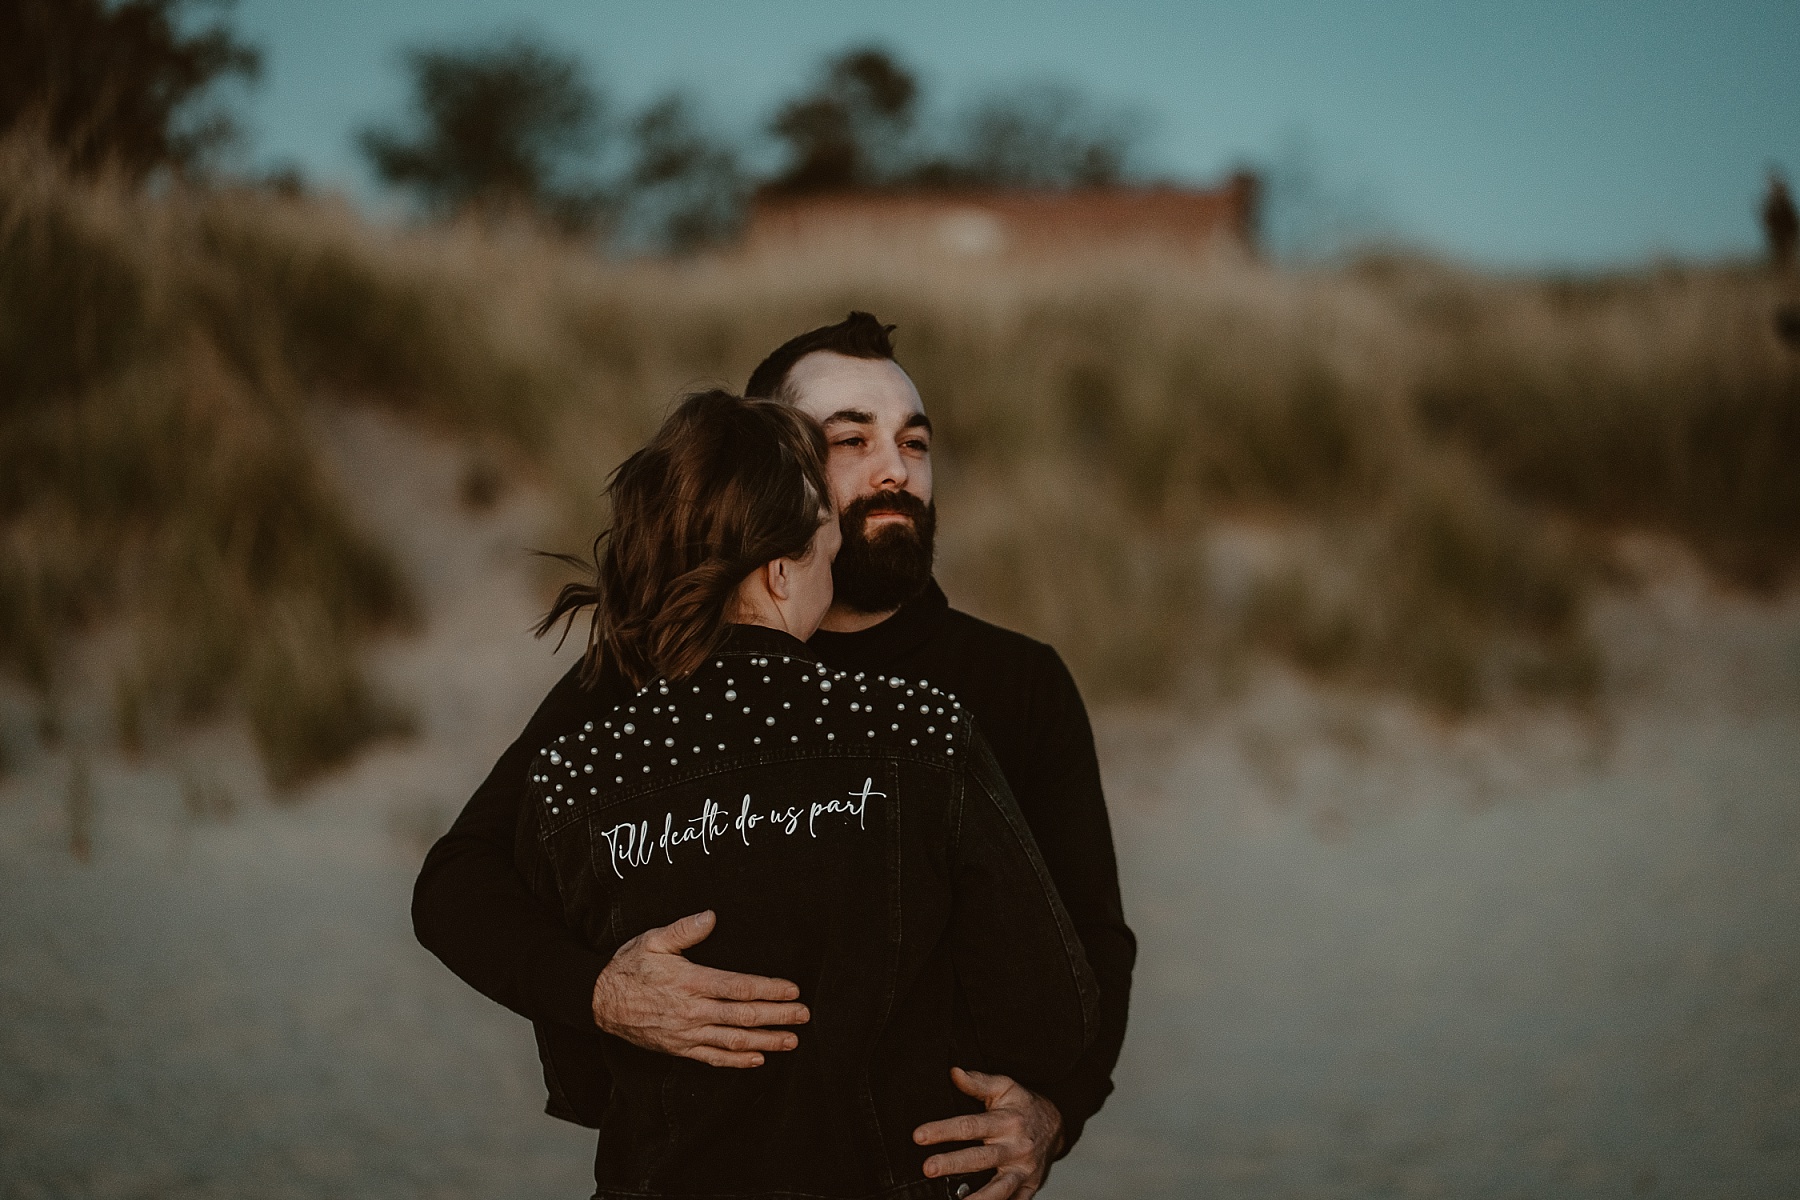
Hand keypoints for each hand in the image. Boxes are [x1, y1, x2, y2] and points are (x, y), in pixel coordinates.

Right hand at [591, 909, 808, 1067]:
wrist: (598, 1001)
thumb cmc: (628, 967)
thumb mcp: (653, 940)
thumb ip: (684, 930)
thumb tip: (710, 916)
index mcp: (690, 982)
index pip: (739, 988)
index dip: (768, 990)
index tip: (792, 990)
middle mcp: (692, 1012)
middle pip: (743, 1017)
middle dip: (778, 1016)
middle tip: (803, 1015)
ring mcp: (686, 1034)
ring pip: (733, 1041)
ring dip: (766, 1042)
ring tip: (791, 1041)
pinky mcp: (679, 1049)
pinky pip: (712, 1058)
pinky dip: (737, 1061)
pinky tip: (757, 1060)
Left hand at [912, 1068, 1064, 1199]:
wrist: (1057, 1126)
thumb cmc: (1024, 1106)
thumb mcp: (1005, 1087)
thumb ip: (978, 1081)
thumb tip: (954, 1073)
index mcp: (1007, 1121)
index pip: (970, 1126)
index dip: (943, 1130)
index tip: (919, 1135)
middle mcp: (1016, 1147)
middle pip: (981, 1158)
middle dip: (953, 1164)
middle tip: (928, 1168)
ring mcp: (1023, 1170)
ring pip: (1000, 1188)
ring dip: (978, 1198)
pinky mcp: (1029, 1187)